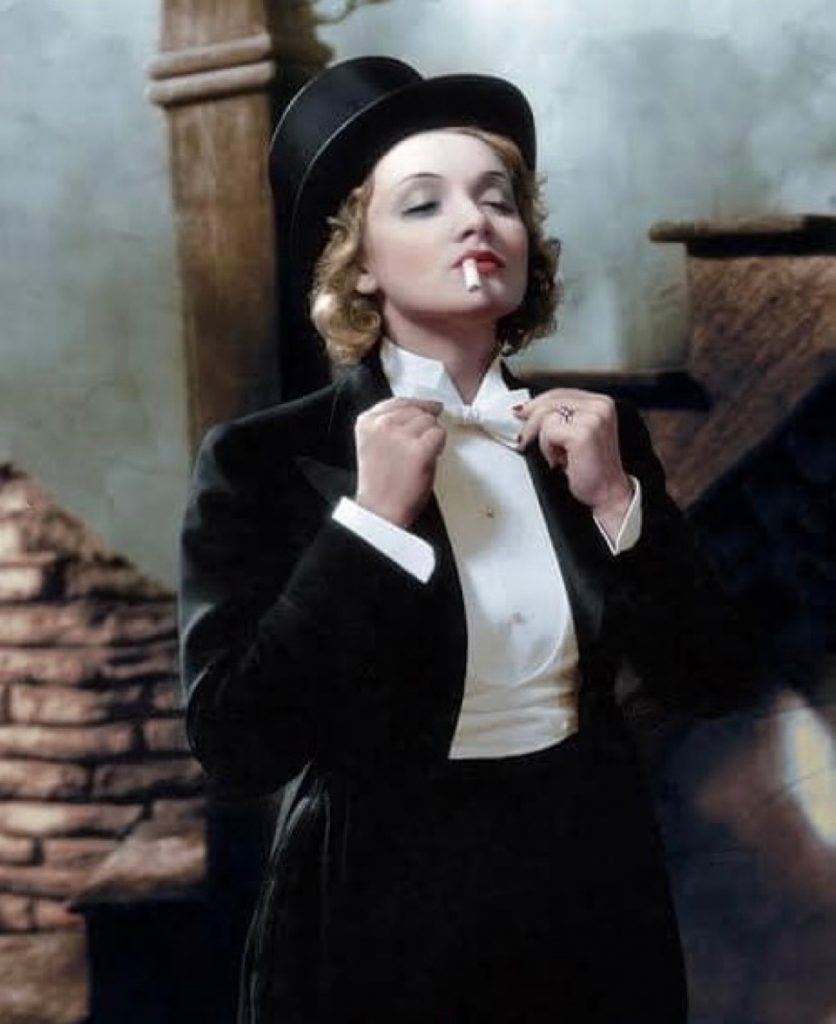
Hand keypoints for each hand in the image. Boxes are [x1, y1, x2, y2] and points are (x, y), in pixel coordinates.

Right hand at [354, 397, 445, 527]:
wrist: (380, 511)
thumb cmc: (380, 485)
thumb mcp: (375, 445)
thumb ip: (391, 425)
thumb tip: (422, 410)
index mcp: (367, 422)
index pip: (398, 401)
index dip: (417, 405)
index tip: (427, 407)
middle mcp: (382, 425)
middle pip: (417, 410)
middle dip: (424, 425)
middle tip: (421, 445)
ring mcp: (401, 436)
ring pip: (430, 421)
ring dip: (431, 437)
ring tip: (420, 456)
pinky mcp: (419, 449)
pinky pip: (439, 435)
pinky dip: (439, 447)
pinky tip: (429, 458)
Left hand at [515, 389, 632, 534]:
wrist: (607, 493)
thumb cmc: (592, 468)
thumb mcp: (576, 434)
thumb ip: (561, 416)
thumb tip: (526, 409)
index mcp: (601, 402)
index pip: (560, 393)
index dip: (537, 403)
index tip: (522, 413)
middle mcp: (600, 406)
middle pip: (550, 401)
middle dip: (531, 421)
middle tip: (524, 440)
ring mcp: (593, 417)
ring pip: (546, 416)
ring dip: (544, 440)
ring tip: (557, 456)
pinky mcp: (583, 433)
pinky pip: (548, 432)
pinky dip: (547, 449)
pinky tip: (560, 460)